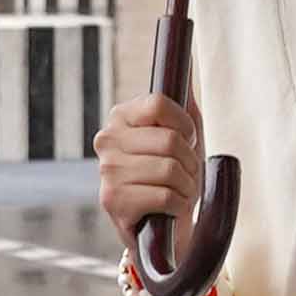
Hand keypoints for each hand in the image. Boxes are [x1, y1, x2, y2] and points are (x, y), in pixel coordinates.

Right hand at [96, 88, 204, 251]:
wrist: (160, 230)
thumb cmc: (173, 180)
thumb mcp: (181, 138)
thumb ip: (183, 104)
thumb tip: (187, 64)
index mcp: (120, 118)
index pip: (160, 103)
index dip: (185, 125)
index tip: (186, 142)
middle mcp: (106, 141)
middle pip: (170, 140)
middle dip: (189, 162)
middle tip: (183, 175)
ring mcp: (107, 171)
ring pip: (170, 169)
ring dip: (185, 186)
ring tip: (176, 193)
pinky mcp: (113, 201)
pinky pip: (165, 196)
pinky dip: (177, 206)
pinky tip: (167, 210)